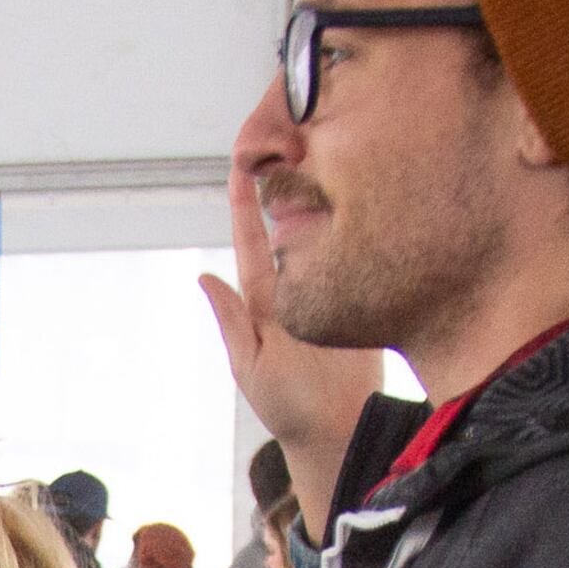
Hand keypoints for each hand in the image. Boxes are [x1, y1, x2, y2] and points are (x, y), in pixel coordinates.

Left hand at [195, 159, 380, 538]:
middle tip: (287, 135)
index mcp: (266, 301)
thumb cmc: (288, 408)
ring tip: (321, 149)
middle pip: (291, 225)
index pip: (253, 242)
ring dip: (325, 194)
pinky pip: (360, 254)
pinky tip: (364, 191)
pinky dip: (360, 224)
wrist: (338, 432)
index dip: (246, 205)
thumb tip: (204, 276)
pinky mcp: (364, 296)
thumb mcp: (251, 365)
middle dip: (288, 181)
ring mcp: (333, 288)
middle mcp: (300, 287)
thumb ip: (232, 320)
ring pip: (327, 232)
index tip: (242, 164)